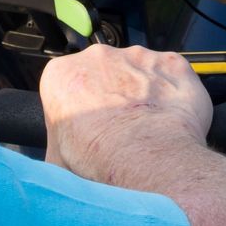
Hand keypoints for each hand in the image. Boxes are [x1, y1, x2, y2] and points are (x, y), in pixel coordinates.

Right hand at [39, 44, 212, 178]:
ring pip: (139, 72)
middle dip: (111, 97)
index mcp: (61, 75)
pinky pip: (171, 75)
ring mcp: (136, 56)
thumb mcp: (55, 162)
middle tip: (120, 131)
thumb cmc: (100, 160)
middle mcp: (97, 57)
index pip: (66, 85)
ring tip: (147, 130)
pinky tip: (169, 119)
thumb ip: (56, 146)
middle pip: (103, 74)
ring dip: (143, 94)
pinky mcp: (170, 62)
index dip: (78, 109)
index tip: (87, 128)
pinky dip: (173, 93)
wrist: (147, 159)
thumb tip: (52, 168)